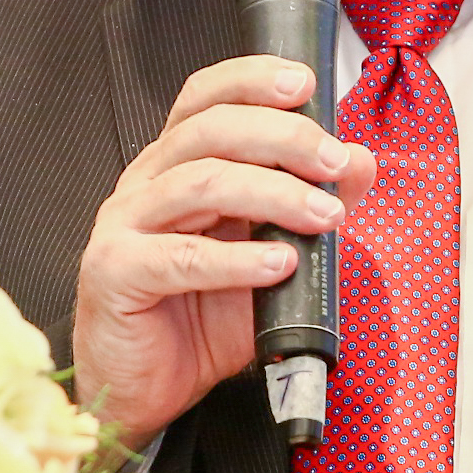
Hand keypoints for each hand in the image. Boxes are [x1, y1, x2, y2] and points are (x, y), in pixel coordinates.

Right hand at [73, 55, 375, 441]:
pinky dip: (236, 259)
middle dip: (282, 138)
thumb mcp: (269, 257)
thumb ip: (309, 208)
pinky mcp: (114, 273)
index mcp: (173, 166)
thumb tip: (357, 163)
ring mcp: (123, 226)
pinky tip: (278, 265)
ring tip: (323, 217)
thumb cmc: (196, 320)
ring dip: (272, 195)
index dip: (251, 81)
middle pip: (208, 132)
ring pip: (198, 184)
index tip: (305, 84)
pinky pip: (179, 257)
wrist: (142, 391)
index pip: (205, 99)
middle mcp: (144, 184)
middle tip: (333, 162)